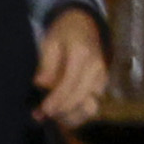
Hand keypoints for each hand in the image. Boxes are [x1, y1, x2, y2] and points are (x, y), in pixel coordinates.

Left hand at [35, 5, 108, 128]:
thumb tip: (41, 84)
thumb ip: (46, 64)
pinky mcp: (103, 85)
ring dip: (71, 116)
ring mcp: (102, 77)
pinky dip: (78, 114)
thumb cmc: (64, 33)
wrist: (84, 25)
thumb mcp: (50, 42)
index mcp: (82, 54)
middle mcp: (97, 67)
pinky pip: (93, 106)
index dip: (56, 100)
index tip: (42, 111)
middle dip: (61, 111)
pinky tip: (62, 116)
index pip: (70, 83)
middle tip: (41, 116)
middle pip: (81, 98)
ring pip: (91, 107)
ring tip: (52, 118)